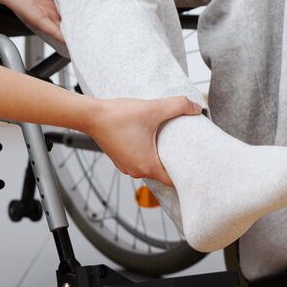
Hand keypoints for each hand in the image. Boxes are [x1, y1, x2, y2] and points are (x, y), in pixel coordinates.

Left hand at [0, 0, 86, 43]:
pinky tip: (75, 44)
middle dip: (86, 18)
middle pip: (73, 15)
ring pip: (66, 26)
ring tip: (94, 36)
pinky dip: (65, 37)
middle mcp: (53, 6)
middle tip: (104, 19)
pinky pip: (55, 31)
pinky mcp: (40, 19)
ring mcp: (47, 14)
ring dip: (78, 31)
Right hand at [88, 96, 202, 186]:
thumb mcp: (154, 108)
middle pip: (162, 172)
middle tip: (185, 147)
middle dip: (174, 161)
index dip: (186, 173)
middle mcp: (135, 171)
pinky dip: (146, 151)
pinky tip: (150, 137)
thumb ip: (178, 106)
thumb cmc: (117, 116)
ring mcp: (126, 166)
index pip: (173, 180)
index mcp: (146, 166)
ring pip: (150, 165)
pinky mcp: (120, 157)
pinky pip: (139, 158)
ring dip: (159, 155)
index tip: (195, 164)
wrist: (91, 115)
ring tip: (168, 140)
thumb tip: (195, 108)